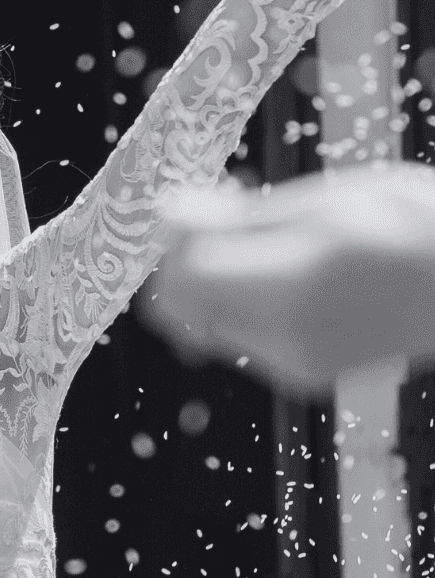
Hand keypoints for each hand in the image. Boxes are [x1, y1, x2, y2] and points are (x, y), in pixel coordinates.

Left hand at [145, 166, 434, 391]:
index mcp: (293, 292)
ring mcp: (296, 365)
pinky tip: (286, 265)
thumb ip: (237, 220)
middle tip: (223, 211)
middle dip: (187, 260)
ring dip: (214, 277)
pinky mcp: (306, 374)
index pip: (182, 282)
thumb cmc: (417, 225)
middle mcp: (287, 340)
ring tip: (267, 233)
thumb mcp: (325, 204)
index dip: (173, 242)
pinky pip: (242, 334)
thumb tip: (167, 216)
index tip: (195, 203)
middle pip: (184, 309)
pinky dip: (243, 298)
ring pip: (207, 322)